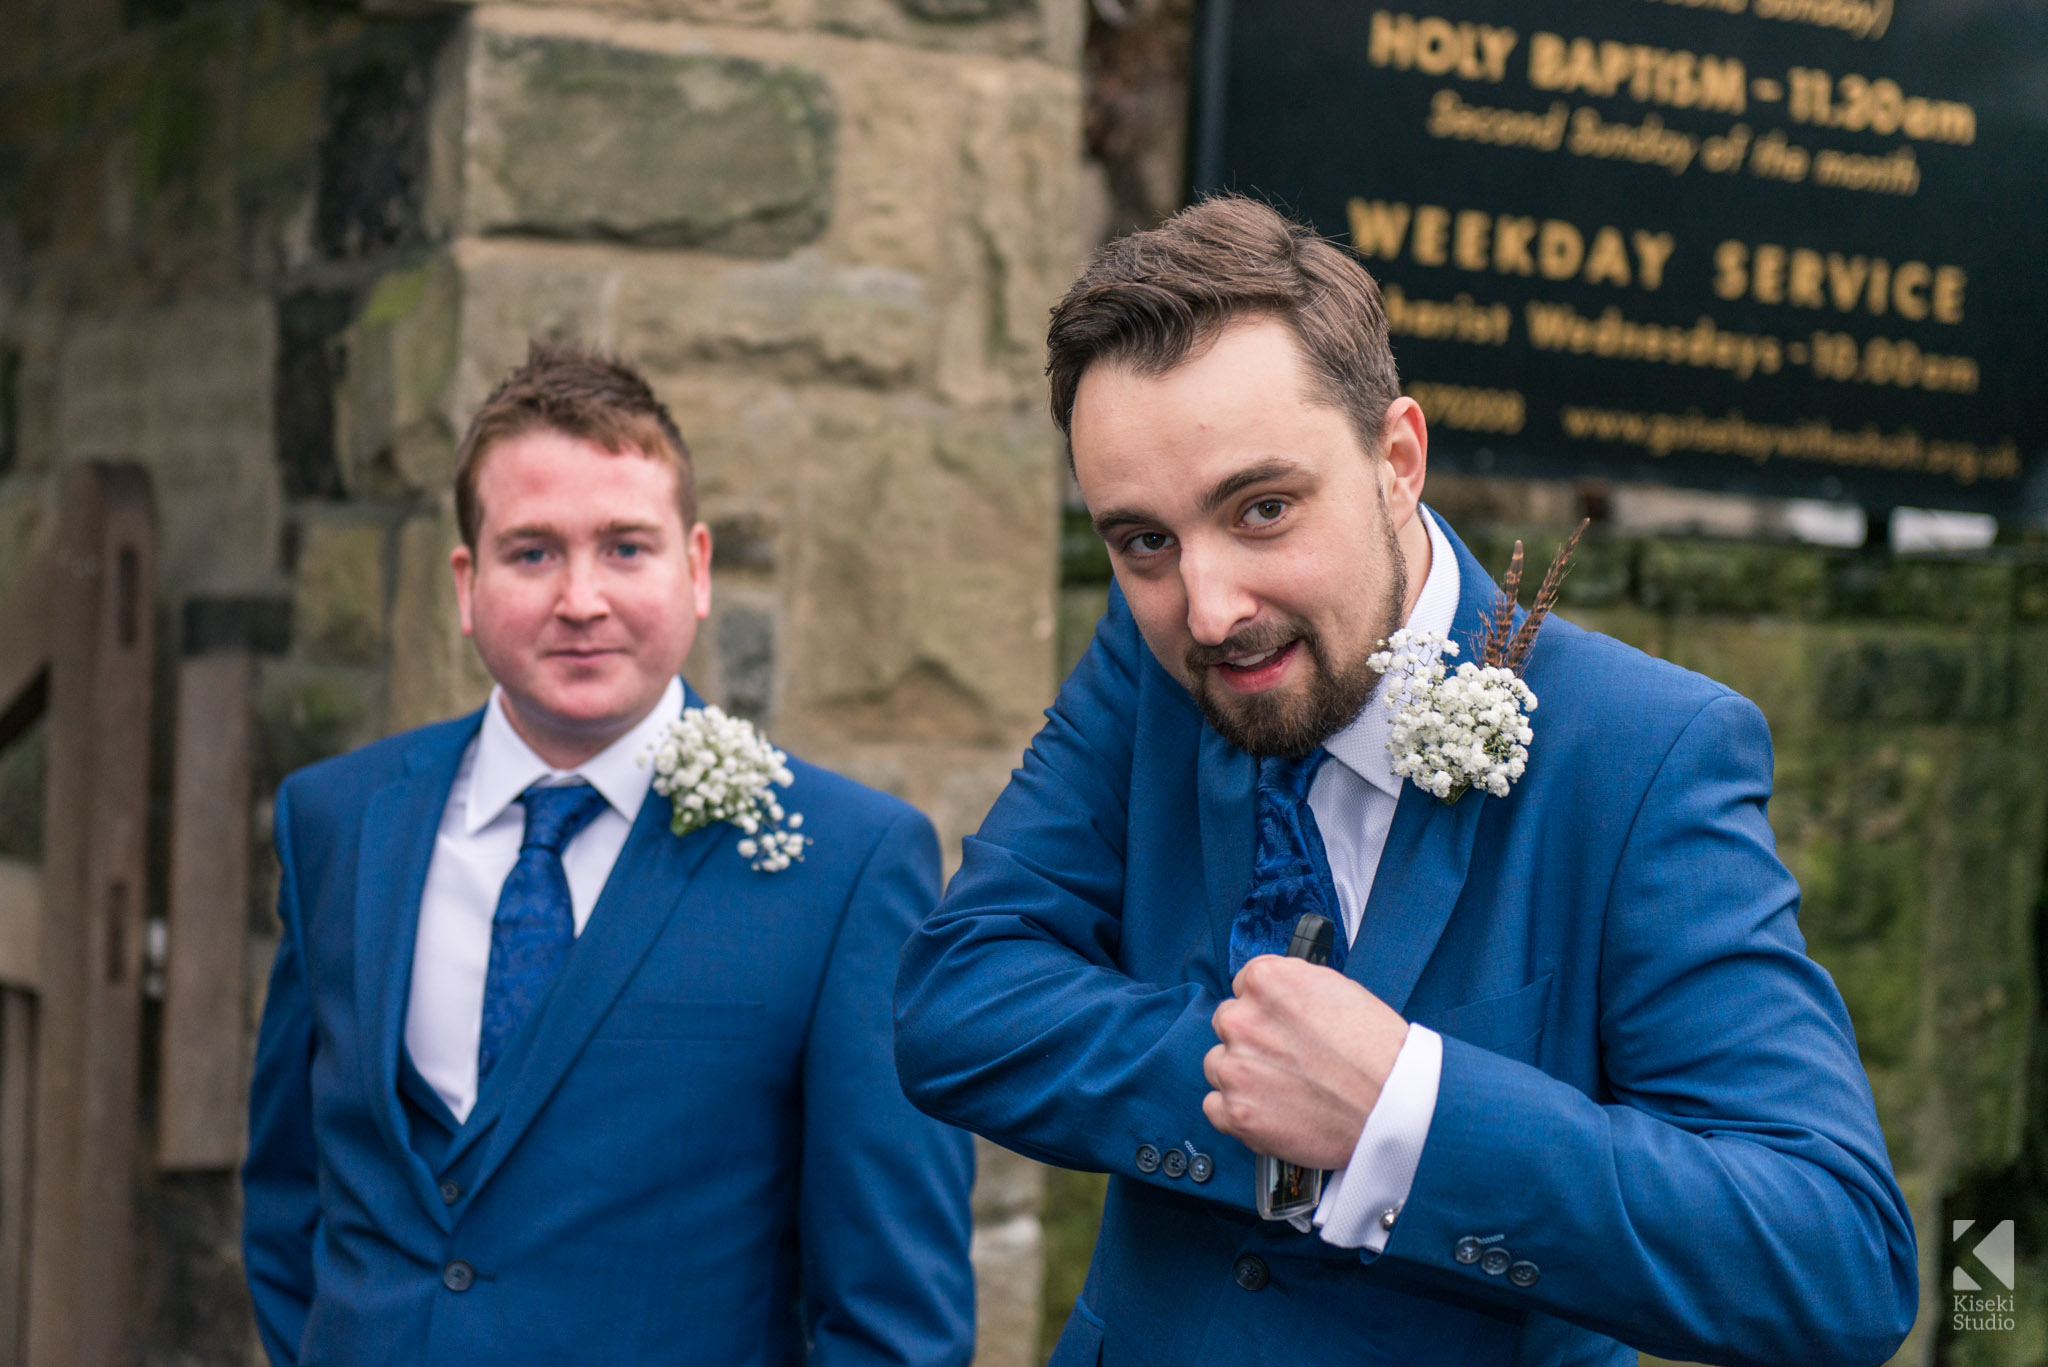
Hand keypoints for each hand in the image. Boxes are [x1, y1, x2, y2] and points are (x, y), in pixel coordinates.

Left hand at [1202, 956, 1408, 1168]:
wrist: (1395, 1106)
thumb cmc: (1377, 1051)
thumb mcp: (1338, 990)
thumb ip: (1294, 988)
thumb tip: (1275, 996)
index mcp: (1268, 982)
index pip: (1244, 984)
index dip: (1265, 1006)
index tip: (1278, 1022)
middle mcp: (1243, 1020)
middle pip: (1228, 1024)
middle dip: (1252, 1039)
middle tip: (1286, 1059)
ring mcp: (1236, 1068)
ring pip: (1218, 1064)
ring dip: (1242, 1074)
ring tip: (1282, 1088)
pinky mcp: (1237, 1112)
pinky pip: (1214, 1106)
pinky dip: (1236, 1111)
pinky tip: (1268, 1111)